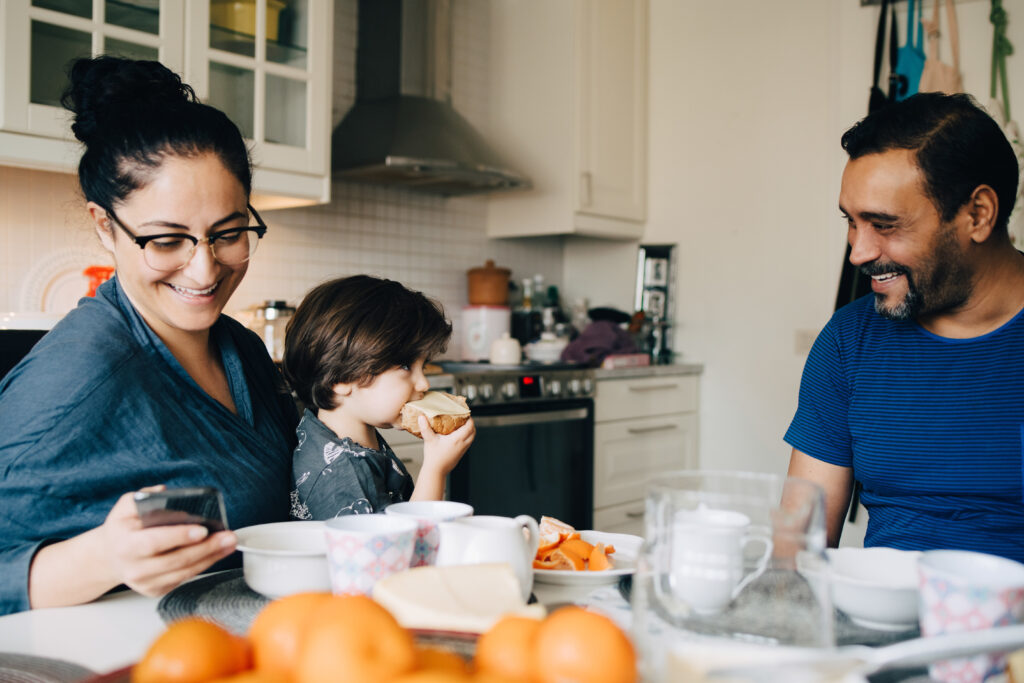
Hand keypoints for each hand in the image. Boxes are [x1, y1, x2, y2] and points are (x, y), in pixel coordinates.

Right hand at [98, 486, 236, 596]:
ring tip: (229, 543)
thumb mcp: (124, 507)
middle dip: (206, 548)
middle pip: (175, 560)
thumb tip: (164, 492)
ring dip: (211, 558)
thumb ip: (142, 496)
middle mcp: (134, 568)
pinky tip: (217, 553)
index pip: (153, 542)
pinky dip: (203, 565)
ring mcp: (144, 582)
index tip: (202, 530)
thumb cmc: (123, 529)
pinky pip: (184, 578)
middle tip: (228, 536)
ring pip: (184, 572)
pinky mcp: (155, 590)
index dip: (178, 537)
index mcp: (125, 545)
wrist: (110, 557)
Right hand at [419, 415, 474, 477]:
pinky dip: (466, 438)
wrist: (436, 471)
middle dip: (470, 424)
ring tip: (461, 426)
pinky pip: (467, 444)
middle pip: (473, 432)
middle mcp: (462, 444)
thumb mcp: (429, 440)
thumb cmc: (433, 457)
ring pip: (471, 438)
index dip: (469, 419)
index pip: (469, 426)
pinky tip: (457, 436)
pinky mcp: (460, 455)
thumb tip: (421, 417)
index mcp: (457, 439)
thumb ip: (425, 427)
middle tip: (464, 419)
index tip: (465, 413)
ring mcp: (462, 450)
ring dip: (469, 431)